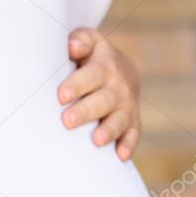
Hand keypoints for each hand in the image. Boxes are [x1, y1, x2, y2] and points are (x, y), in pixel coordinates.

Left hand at [58, 28, 141, 161]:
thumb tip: (73, 47)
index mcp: (105, 65)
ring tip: (97, 140)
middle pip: (103, 100)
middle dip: (86, 111)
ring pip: (119, 120)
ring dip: (109, 130)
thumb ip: (81, 40)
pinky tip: (121, 156)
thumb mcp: (90, 41)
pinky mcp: (132, 123)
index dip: (77, 85)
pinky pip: (133, 135)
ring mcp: (126, 106)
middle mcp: (118, 87)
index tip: (62, 96)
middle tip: (67, 121)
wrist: (122, 71)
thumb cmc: (92, 57)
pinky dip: (128, 145)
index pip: (91, 75)